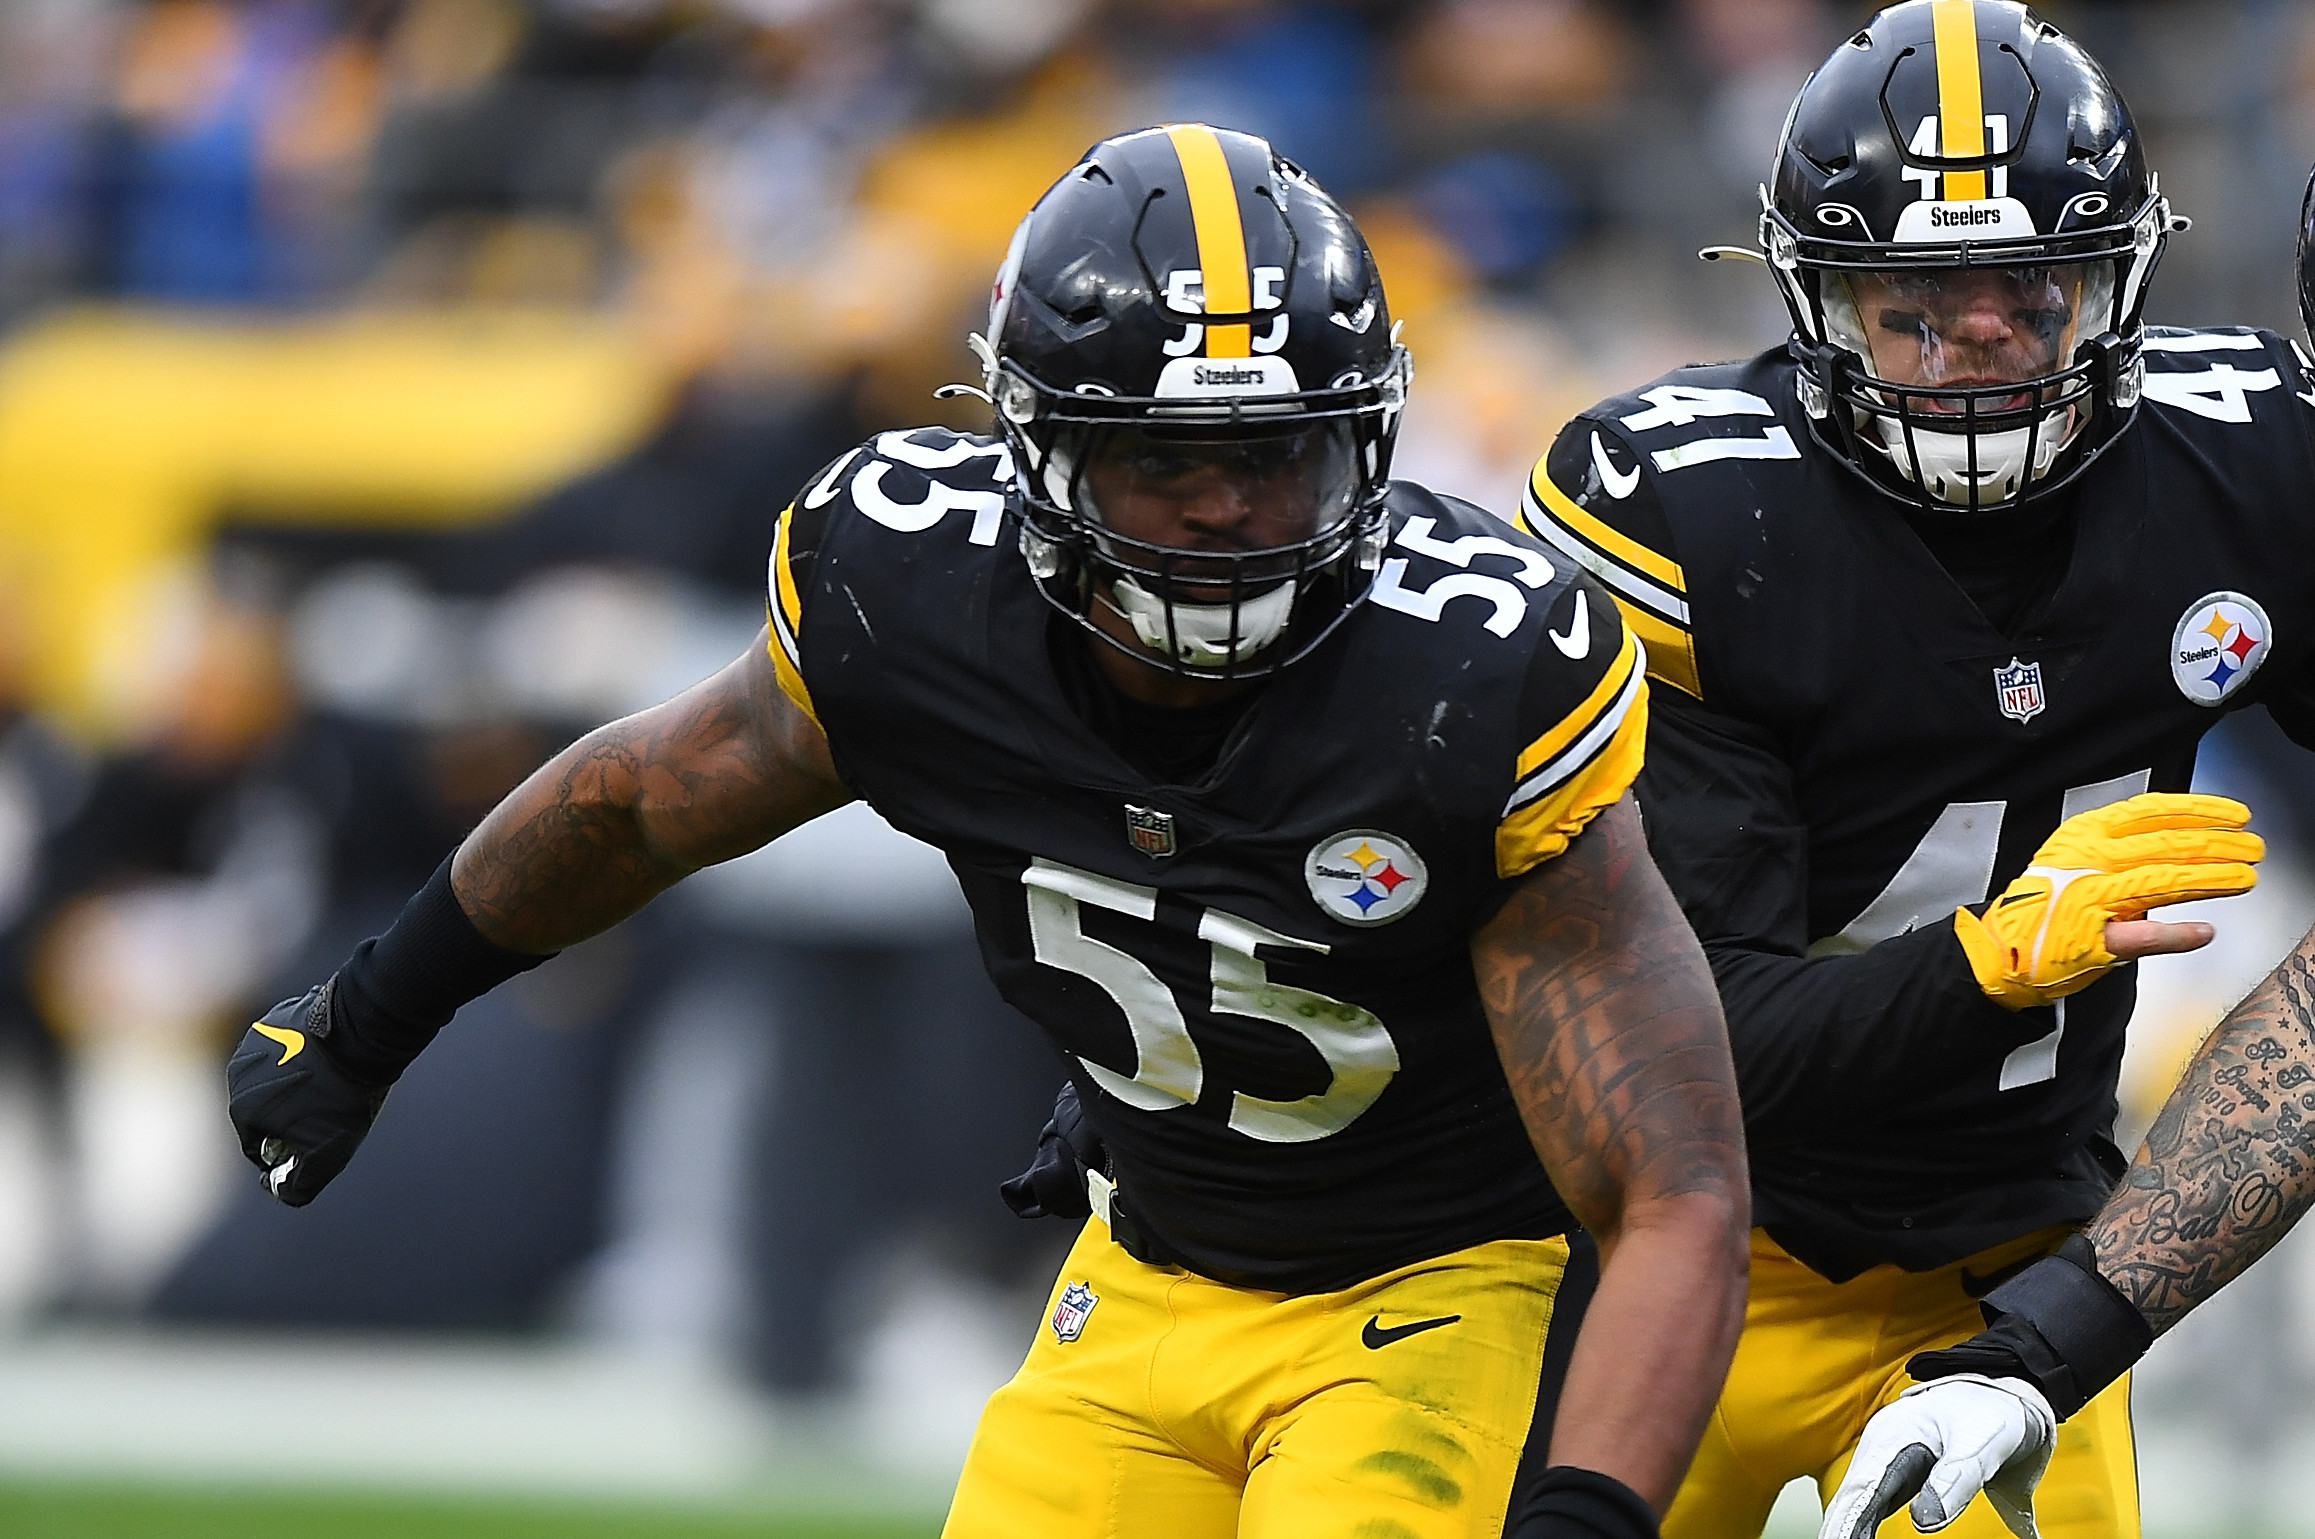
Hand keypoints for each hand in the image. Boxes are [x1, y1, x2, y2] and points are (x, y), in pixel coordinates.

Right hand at [225, 981, 390, 1206]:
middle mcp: (239, 1072)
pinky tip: (329, 1058)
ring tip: (329, 1084)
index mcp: (241, 1107)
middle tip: (325, 1113)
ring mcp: (257, 1039)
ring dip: (295, 1083)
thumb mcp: (327, 1155)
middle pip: (263, 1108)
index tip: (312, 1145)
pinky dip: (303, 1054)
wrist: (364, 1034)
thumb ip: (299, 1185)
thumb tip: (279, 1192)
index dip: (285, 1151)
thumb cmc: (343, 1096)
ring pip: (273, 1074)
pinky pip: (287, 1045)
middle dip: (289, 1116)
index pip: (256, 1144)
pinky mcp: (278, 1015)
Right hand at [1818, 1375, 2054, 1538]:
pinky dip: (1866, 1521)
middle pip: (1853, 1497)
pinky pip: (1880, 1499)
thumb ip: (1954, 1480)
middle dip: (1840, 1526)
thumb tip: (1923, 1522)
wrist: (2013, 1390)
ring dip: (1850, 1525)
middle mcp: (1885, 1449)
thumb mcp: (1981, 1444)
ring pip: (1862, 1499)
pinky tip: (1863, 1535)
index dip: (1845, 1522)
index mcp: (1892, 1437)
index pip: (1861, 1491)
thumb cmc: (1995, 1410)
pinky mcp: (1912, 1474)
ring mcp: (1895, 1461)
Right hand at [1954, 793, 2261, 1008]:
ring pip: (2163, 881)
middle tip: (2253, 847)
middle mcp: (2088, 861)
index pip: (2151, 812)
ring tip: (2245, 879)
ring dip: (2211, 880)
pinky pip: (2142, 936)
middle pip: (2166, 844)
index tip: (2234, 813)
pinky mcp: (2092, 939)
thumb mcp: (2074, 855)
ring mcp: (2090, 899)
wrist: (1998, 950)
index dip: (2199, 810)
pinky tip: (2204, 933)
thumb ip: (2122, 845)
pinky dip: (2176, 935)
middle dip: (2218, 844)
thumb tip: (2183, 838)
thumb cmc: (2043, 905)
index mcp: (2084, 834)